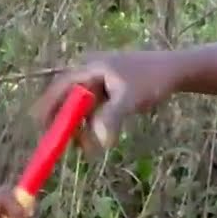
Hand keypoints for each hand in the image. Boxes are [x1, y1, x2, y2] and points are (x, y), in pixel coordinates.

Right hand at [30, 50, 181, 150]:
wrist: (176, 70)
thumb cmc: (152, 80)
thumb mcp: (130, 99)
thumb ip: (112, 117)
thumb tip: (98, 141)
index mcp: (90, 68)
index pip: (60, 87)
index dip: (48, 107)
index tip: (40, 127)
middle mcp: (90, 71)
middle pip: (67, 97)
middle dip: (63, 121)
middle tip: (57, 144)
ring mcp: (100, 80)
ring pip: (81, 106)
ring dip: (80, 126)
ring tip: (83, 149)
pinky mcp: (110, 89)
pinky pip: (94, 108)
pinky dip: (92, 123)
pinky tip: (95, 141)